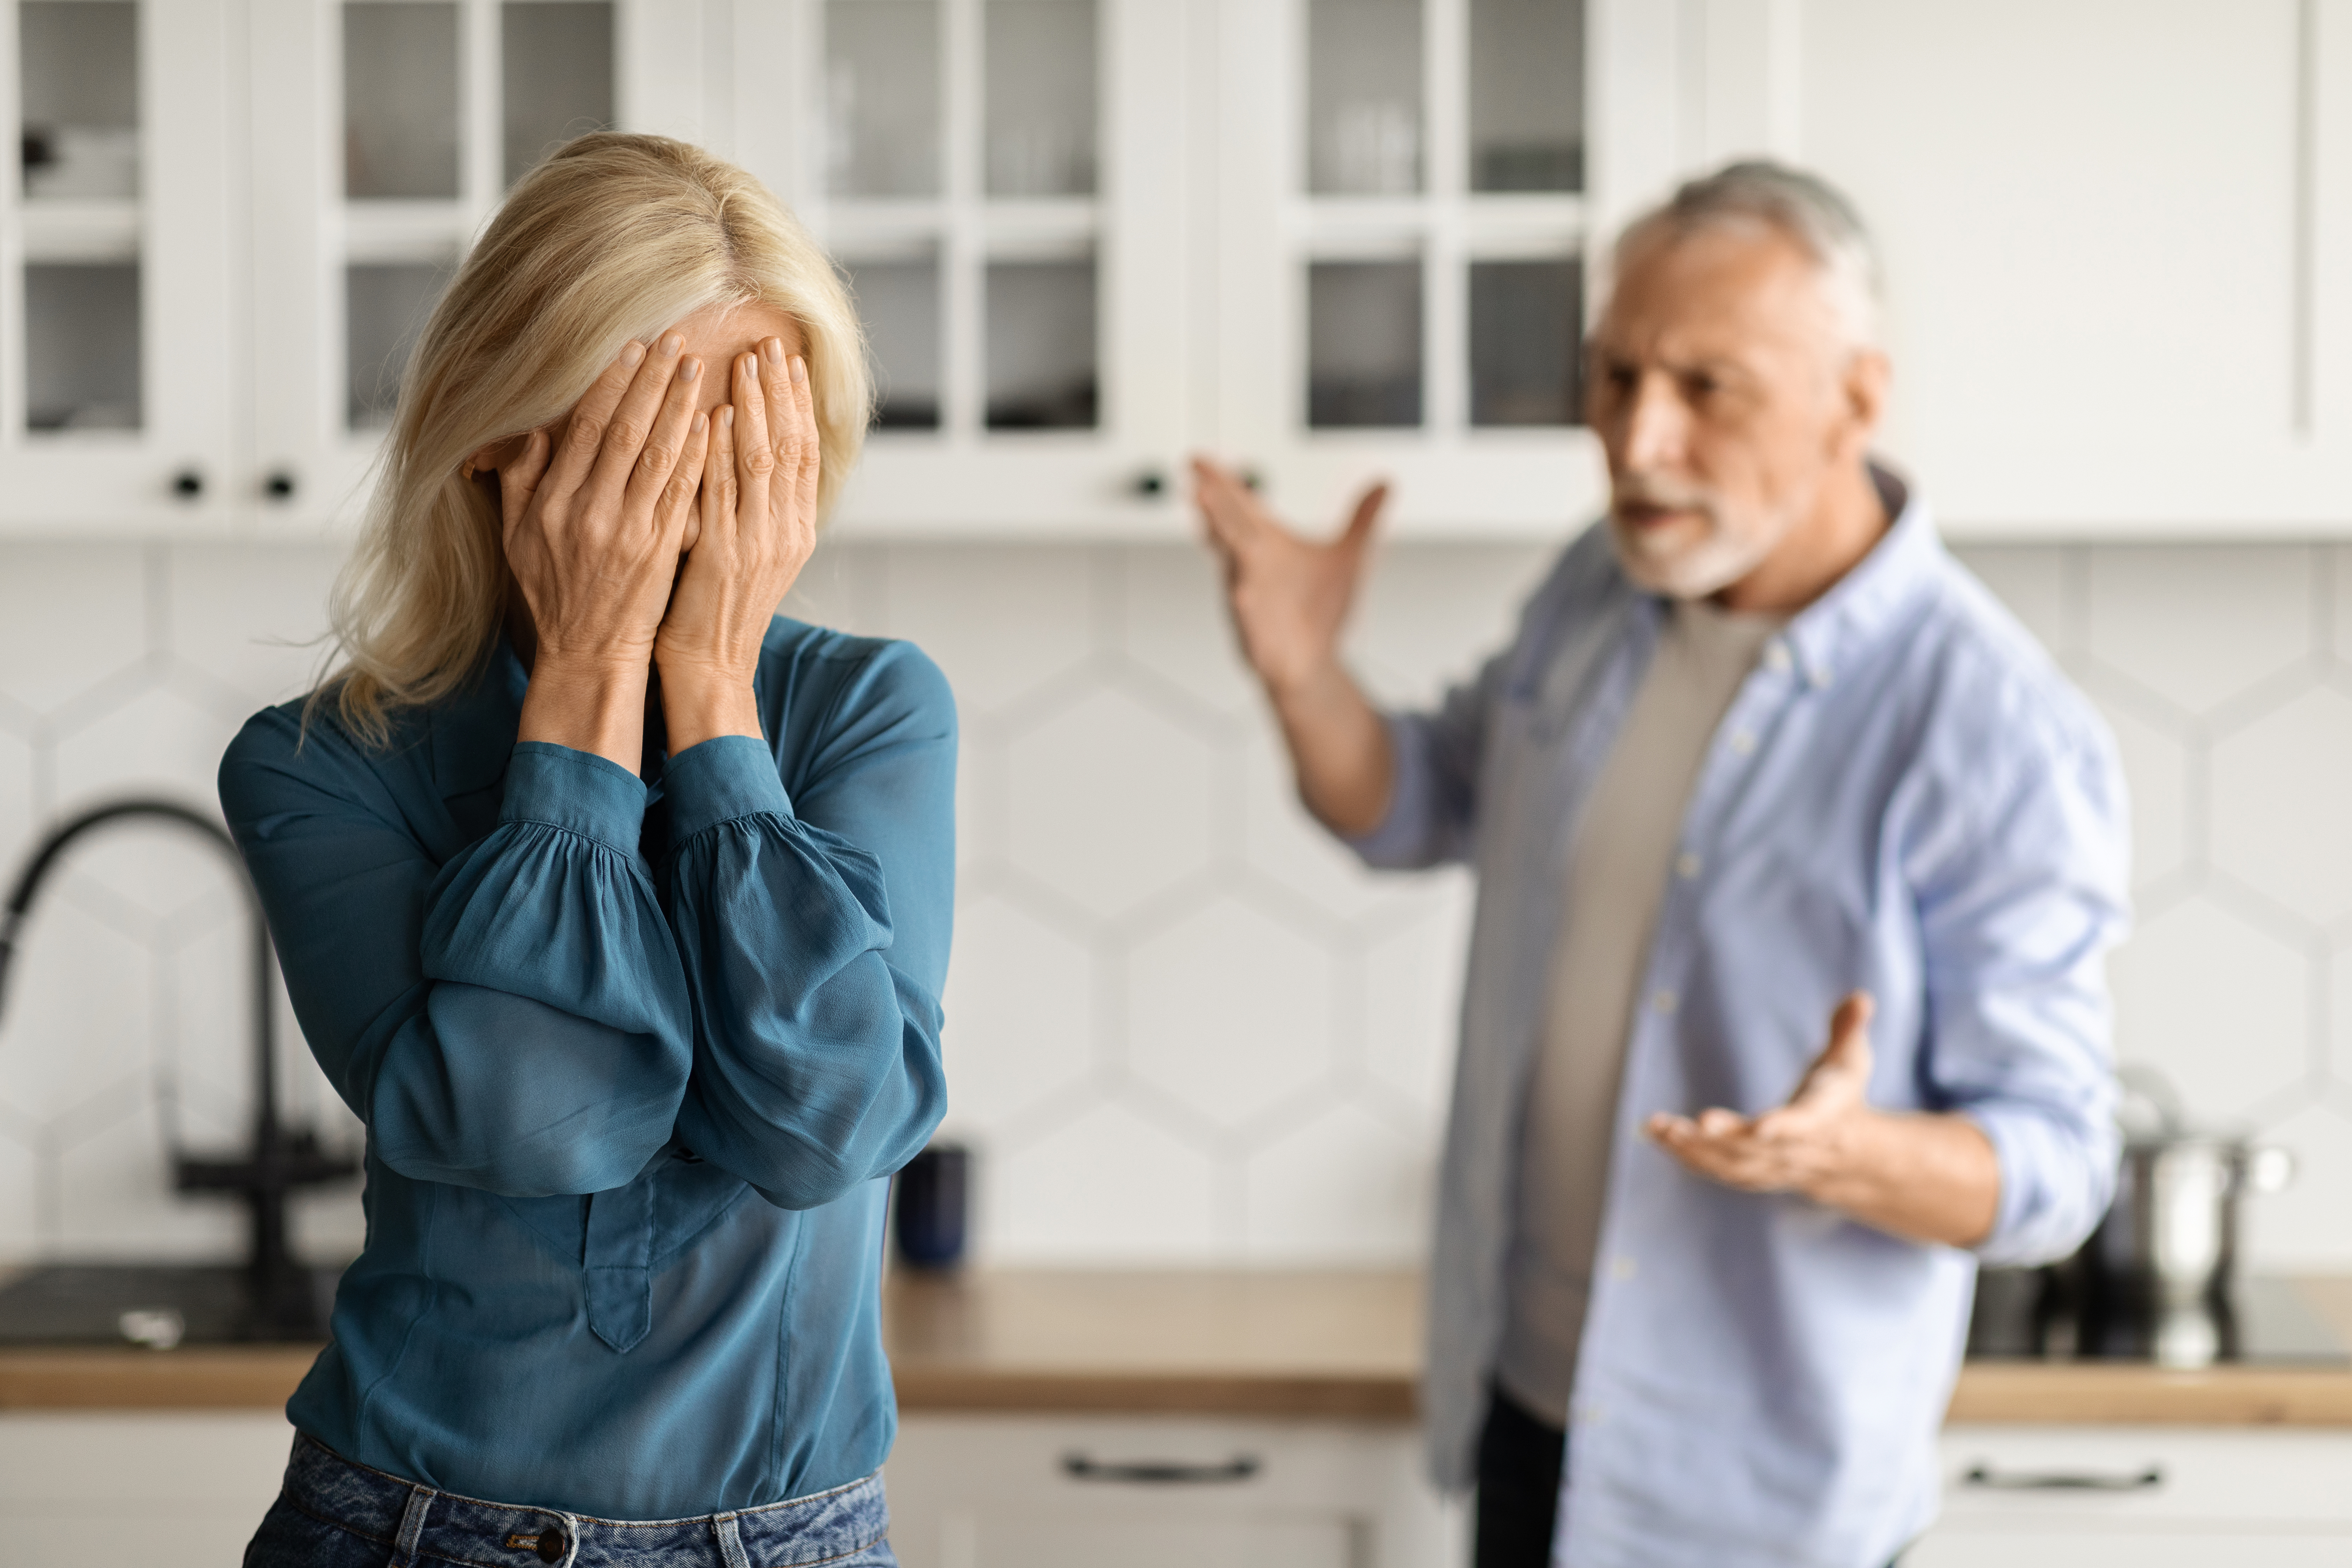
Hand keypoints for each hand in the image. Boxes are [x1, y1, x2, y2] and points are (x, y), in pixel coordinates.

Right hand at [493, 332, 710, 766]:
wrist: (587, 652)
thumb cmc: (553, 592)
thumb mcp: (516, 538)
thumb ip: (519, 481)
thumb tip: (530, 430)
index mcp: (552, 503)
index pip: (586, 427)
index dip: (611, 383)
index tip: (631, 347)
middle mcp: (589, 512)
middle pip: (625, 431)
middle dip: (651, 381)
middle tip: (674, 339)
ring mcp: (628, 531)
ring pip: (658, 455)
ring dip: (680, 407)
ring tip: (697, 367)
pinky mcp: (661, 550)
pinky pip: (681, 492)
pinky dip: (697, 455)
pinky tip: (711, 422)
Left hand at [654, 337, 820, 749]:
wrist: (710, 668)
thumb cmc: (715, 610)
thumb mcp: (748, 554)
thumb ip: (749, 507)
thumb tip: (742, 455)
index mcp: (794, 530)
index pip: (804, 452)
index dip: (797, 404)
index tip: (787, 361)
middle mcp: (786, 533)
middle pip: (794, 447)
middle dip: (782, 393)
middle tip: (770, 344)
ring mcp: (759, 544)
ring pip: (765, 461)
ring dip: (757, 407)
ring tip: (746, 362)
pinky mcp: (725, 556)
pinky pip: (726, 492)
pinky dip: (724, 451)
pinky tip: (719, 415)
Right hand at [1191, 457, 1384, 700]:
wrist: (1312, 662)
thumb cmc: (1320, 611)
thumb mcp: (1351, 557)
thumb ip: (1363, 519)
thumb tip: (1384, 484)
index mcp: (1268, 543)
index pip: (1241, 504)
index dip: (1221, 480)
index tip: (1200, 461)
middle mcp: (1254, 562)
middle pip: (1231, 522)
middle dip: (1215, 500)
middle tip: (1199, 474)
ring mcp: (1250, 590)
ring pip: (1232, 559)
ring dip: (1219, 536)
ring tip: (1207, 516)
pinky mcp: (1254, 623)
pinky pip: (1245, 606)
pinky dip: (1242, 594)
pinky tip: (1242, 589)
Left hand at [1644, 992, 2001, 1247]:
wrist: (1846, 1154)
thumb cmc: (1840, 1095)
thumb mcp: (1851, 1060)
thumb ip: (1850, 1028)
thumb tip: (1861, 996)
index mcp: (1822, 1118)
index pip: (1804, 1124)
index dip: (1784, 1126)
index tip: (1761, 1126)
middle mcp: (1795, 1148)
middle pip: (1758, 1148)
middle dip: (1724, 1139)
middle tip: (1691, 1123)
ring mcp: (1771, 1166)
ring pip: (1732, 1164)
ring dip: (1695, 1149)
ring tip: (1660, 1128)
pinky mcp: (1750, 1172)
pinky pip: (1717, 1170)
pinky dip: (1688, 1156)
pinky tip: (1659, 1137)